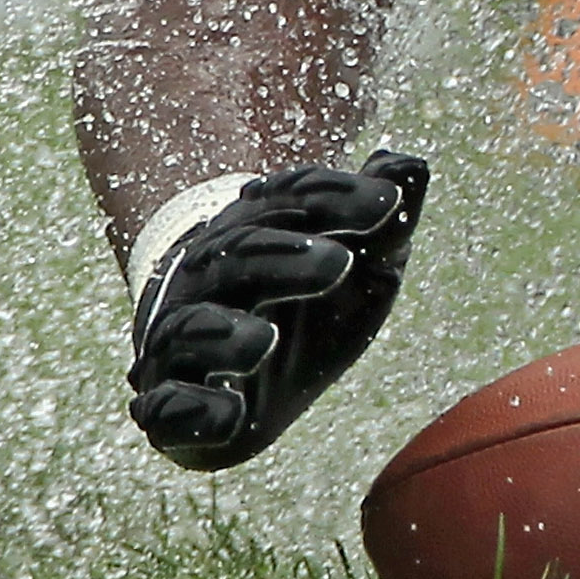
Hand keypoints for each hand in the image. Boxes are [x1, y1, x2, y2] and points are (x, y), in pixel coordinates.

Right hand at [126, 155, 428, 470]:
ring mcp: (181, 344)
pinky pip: (166, 408)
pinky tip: (228, 414)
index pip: (285, 201)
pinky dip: (191, 410)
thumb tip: (413, 164)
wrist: (233, 378)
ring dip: (224, 334)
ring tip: (267, 339)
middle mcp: (207, 282)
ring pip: (189, 330)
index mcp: (253, 235)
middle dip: (286, 258)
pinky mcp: (172, 407)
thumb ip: (387, 228)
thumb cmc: (305, 310)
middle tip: (340, 264)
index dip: (333, 197)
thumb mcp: (360, 269)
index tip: (386, 203)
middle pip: (237, 258)